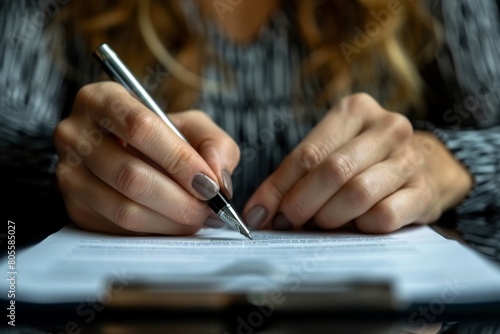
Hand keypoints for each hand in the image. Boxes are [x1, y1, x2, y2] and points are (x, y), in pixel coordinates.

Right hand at [53, 82, 239, 234]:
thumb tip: (216, 178)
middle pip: (131, 175)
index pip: (139, 127)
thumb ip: (215, 144)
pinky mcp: (75, 207)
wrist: (130, 152)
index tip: (209, 184)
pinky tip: (175, 223)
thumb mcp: (193, 126)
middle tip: (209, 209)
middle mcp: (74, 134)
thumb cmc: (164, 136)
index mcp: (101, 99)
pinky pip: (118, 229)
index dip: (179, 160)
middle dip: (180, 200)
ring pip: (124, 209)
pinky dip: (155, 231)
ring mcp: (69, 174)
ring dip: (170, 220)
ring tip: (197, 218)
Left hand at [243, 93, 472, 232]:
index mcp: (355, 110)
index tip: (259, 214)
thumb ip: (293, 177)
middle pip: (333, 171)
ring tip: (321, 223)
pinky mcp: (423, 191)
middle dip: (302, 204)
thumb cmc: (362, 161)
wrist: (423, 167)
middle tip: (288, 222)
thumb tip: (259, 213)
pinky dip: (361, 226)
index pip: (308, 154)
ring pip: (358, 194)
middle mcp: (386, 127)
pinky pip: (384, 216)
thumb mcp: (327, 155)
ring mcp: (409, 158)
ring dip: (330, 216)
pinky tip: (356, 224)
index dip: (278, 188)